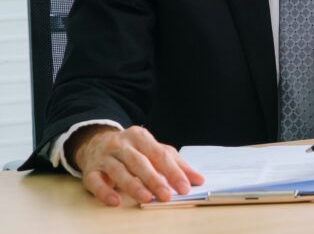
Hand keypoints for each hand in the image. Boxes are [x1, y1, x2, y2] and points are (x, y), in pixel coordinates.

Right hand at [69, 125, 203, 206]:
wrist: (95, 142)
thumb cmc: (132, 150)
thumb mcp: (154, 151)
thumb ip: (176, 165)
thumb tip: (198, 180)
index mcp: (140, 137)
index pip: (160, 154)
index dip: (173, 172)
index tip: (185, 187)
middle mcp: (121, 144)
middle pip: (139, 162)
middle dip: (154, 179)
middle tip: (166, 196)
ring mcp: (104, 156)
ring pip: (119, 170)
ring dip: (133, 185)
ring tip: (146, 198)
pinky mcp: (90, 170)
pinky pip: (95, 181)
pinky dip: (105, 191)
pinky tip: (115, 201)